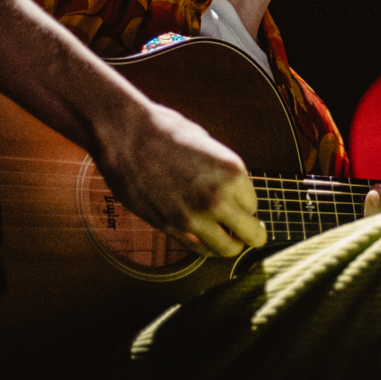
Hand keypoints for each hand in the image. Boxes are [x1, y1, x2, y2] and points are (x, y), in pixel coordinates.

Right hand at [99, 100, 267, 258]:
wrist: (125, 136)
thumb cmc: (164, 131)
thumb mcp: (207, 143)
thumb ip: (223, 170)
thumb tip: (232, 188)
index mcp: (232, 172)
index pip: (254, 204)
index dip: (245, 204)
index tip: (239, 204)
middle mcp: (219, 199)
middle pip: (252, 233)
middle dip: (251, 233)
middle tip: (247, 231)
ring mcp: (195, 218)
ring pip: (229, 249)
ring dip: (230, 244)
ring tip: (226, 238)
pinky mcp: (172, 228)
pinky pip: (200, 249)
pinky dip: (206, 247)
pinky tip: (204, 237)